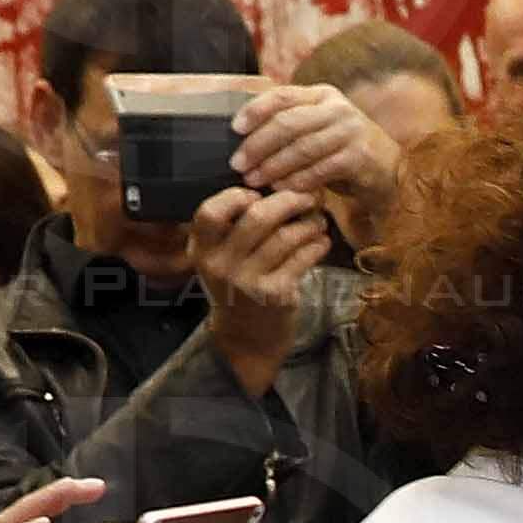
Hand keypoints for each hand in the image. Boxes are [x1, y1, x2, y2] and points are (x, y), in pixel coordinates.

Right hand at [187, 185, 332, 390]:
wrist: (247, 338)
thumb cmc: (237, 285)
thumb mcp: (221, 257)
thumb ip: (233, 226)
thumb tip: (273, 183)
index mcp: (202, 249)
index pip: (210, 212)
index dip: (237, 195)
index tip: (258, 194)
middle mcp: (221, 265)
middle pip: (257, 217)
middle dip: (288, 200)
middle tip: (306, 197)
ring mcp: (248, 282)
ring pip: (286, 236)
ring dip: (309, 222)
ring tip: (318, 220)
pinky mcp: (276, 295)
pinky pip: (303, 258)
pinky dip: (317, 244)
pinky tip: (321, 241)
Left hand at [226, 79, 400, 232]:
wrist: (390, 171)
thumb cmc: (342, 151)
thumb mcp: (318, 129)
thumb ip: (290, 125)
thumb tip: (242, 136)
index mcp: (322, 95)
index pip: (282, 95)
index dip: (255, 110)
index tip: (235, 129)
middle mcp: (337, 108)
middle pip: (288, 123)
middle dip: (258, 144)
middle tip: (238, 164)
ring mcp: (351, 131)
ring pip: (302, 147)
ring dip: (274, 166)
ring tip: (255, 180)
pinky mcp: (360, 157)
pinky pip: (320, 169)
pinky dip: (298, 180)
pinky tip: (282, 190)